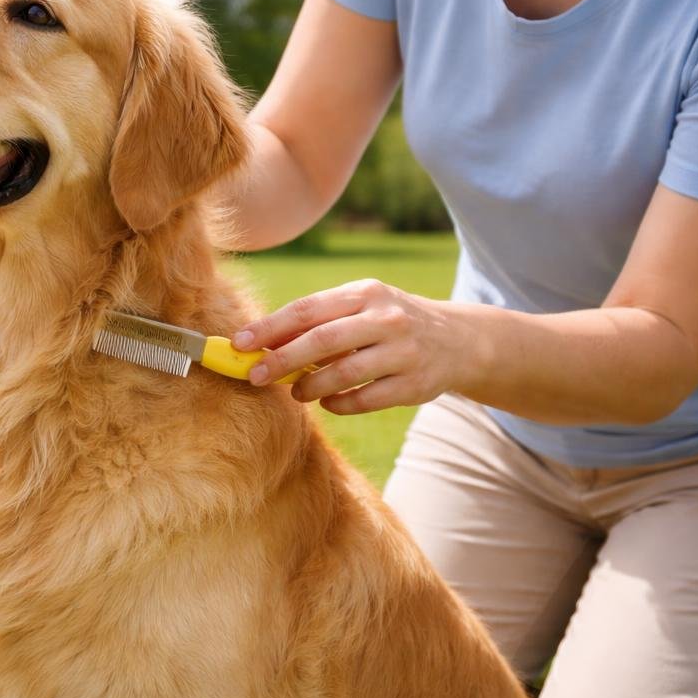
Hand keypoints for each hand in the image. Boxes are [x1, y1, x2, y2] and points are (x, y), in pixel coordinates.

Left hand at [232, 279, 470, 413]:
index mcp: (364, 293)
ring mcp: (402, 352)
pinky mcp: (414, 384)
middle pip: (322, 341)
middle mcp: (386, 319)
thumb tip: (260, 344)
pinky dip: (339, 404)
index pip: (307, 309)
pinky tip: (327, 403)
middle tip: (255, 376)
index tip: (239, 343)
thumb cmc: (389, 322)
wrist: (458, 340)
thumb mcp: (361, 307)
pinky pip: (365, 399)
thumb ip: (318, 321)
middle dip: (282, 360)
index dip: (270, 327)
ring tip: (295, 392)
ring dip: (310, 386)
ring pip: (343, 373)